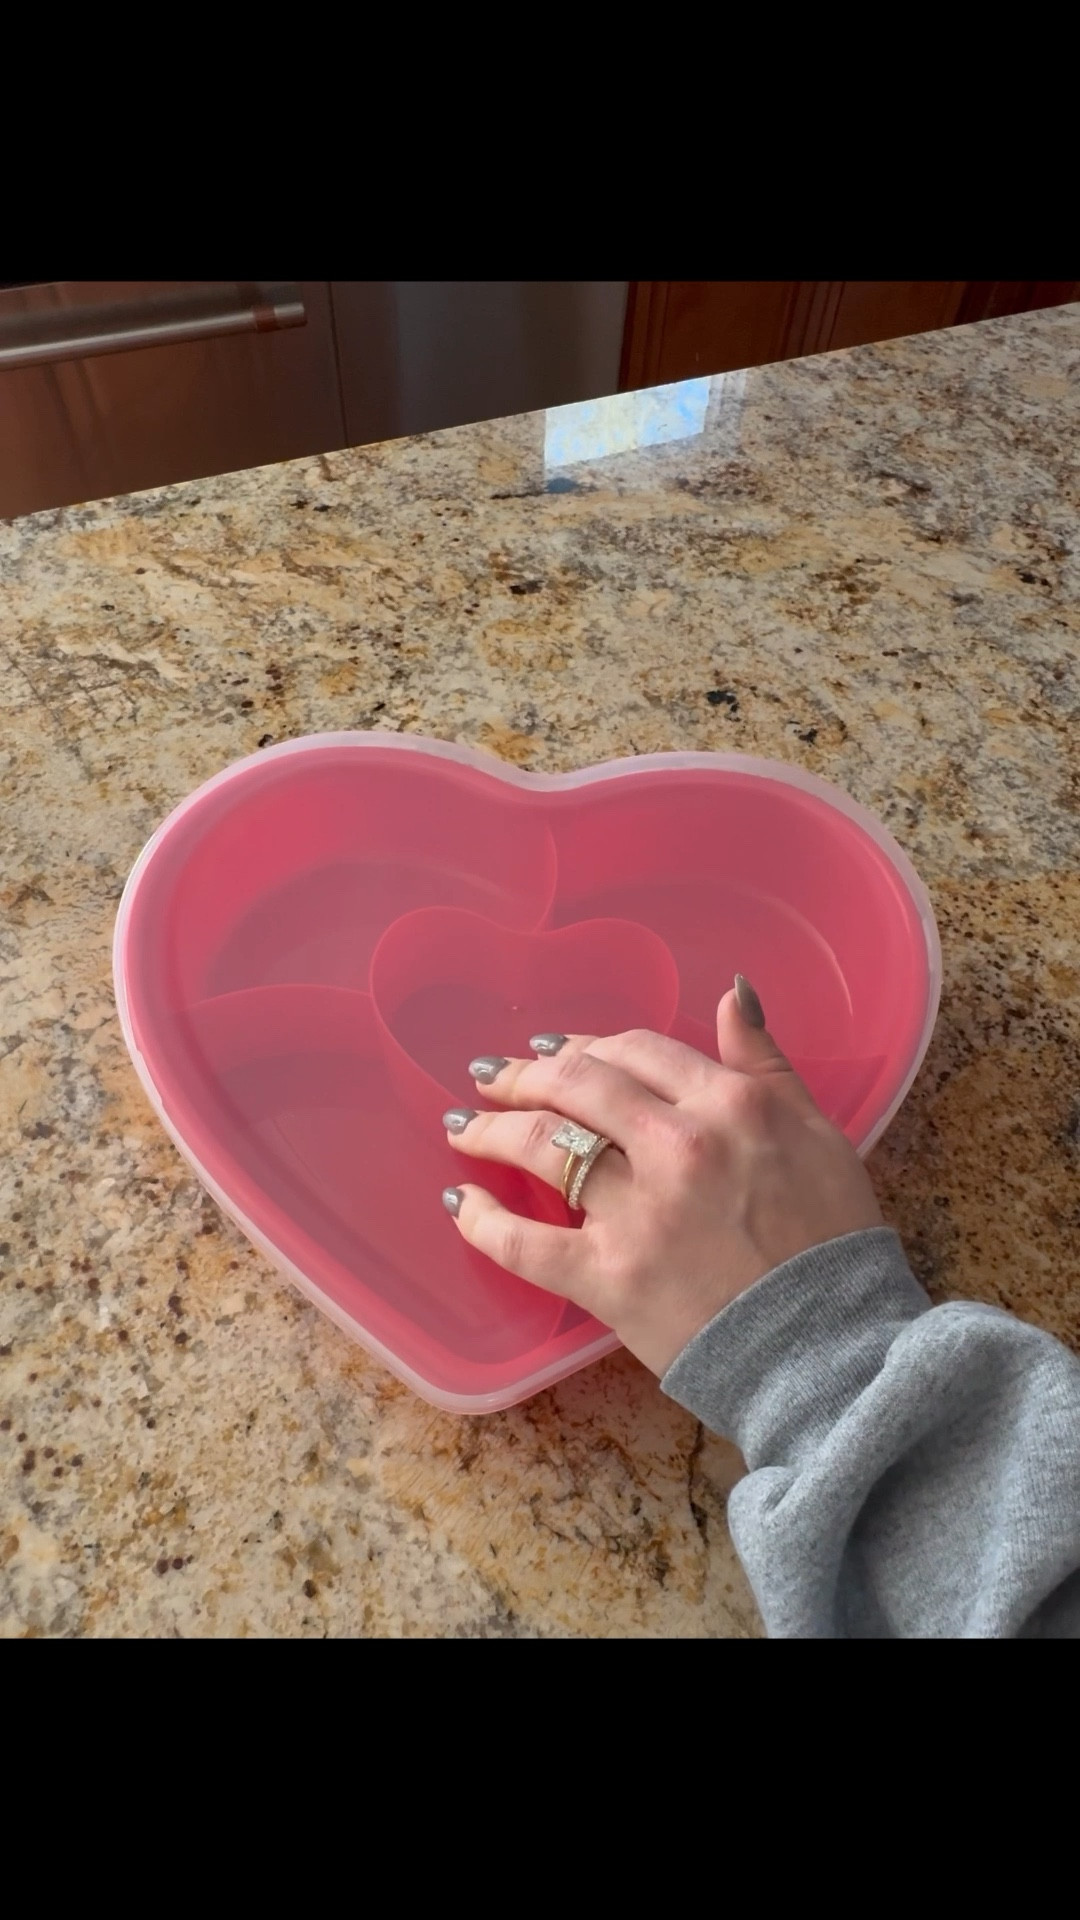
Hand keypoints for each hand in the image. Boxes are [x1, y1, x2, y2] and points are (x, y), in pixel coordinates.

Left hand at [441, 977, 883, 1376]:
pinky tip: (459, 1202)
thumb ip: (765, 1062)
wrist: (828, 1347)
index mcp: (728, 1104)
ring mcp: (637, 1211)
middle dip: (525, 1075)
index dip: (590, 1046)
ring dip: (491, 1129)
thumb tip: (732, 992)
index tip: (560, 1051)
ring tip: (462, 1126)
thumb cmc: (832, 1240)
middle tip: (493, 1075)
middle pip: (578, 1086)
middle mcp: (676, 1145)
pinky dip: (483, 1220)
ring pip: (545, 1147)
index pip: (637, 1051)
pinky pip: (525, 1242)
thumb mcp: (818, 1131)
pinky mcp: (608, 1277)